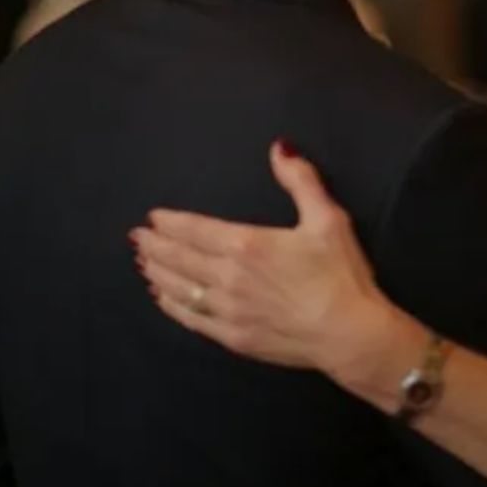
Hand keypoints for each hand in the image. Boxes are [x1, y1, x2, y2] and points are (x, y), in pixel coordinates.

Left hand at [131, 141, 401, 391]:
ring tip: (143, 263)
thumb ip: (300, 181)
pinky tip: (163, 299)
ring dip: (158, 274)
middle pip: (180, 258)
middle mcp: (228, 277)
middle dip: (155, 246)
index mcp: (246, 245)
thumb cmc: (340, 275)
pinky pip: (192, 319)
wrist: (349, 334)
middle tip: (137, 238)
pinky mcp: (234, 338)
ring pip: (180, 288)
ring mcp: (227, 311)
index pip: (195, 230)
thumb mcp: (327, 218)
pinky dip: (172, 306)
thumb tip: (280, 148)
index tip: (153, 218)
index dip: (171, 223)